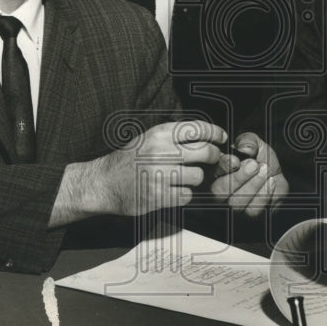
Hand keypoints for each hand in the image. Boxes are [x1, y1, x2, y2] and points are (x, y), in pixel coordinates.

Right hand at [52, 120, 225, 225]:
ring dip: (195, 178)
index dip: (215, 133)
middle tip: (212, 160)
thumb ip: (175, 137)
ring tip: (183, 177)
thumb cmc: (130, 159)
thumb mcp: (149, 138)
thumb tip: (209, 138)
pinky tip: (174, 190)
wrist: (105, 183)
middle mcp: (160, 151)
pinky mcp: (158, 196)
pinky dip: (184, 195)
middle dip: (214, 157)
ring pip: (198, 176)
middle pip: (205, 152)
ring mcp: (160, 174)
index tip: (222, 138)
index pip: (198, 129)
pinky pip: (187, 195)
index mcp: (159, 134)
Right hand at [210, 131, 288, 216]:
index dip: (223, 167)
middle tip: (254, 164)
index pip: (212, 172)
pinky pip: (253, 211)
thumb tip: (244, 149)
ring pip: (236, 203)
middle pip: (220, 192)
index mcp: (216, 172)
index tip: (236, 160)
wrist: (277, 175)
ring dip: (254, 185)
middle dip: (239, 177)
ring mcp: (233, 207)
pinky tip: (271, 181)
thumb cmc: (260, 158)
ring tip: (265, 169)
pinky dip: (264, 195)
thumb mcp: (255, 143)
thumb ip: (248, 141)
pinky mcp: (249, 217)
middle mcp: (220, 192)